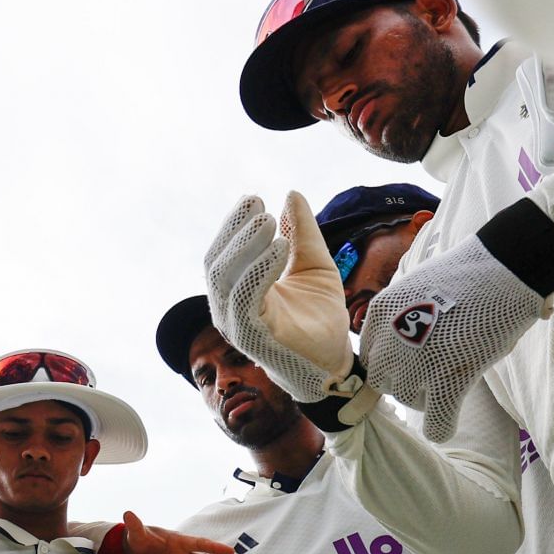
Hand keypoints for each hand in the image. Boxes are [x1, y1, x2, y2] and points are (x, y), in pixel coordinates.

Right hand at [206, 195, 358, 402]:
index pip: (223, 253)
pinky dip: (260, 269)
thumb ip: (301, 233)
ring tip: (269, 221)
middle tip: (259, 206)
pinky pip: (245, 299)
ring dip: (245, 246)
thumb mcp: (314, 264)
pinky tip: (279, 247)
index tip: (254, 199)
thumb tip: (291, 194)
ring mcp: (236, 325)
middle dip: (234, 231)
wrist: (337, 360)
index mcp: (237, 290)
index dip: (233, 225)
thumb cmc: (320, 316)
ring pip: (225, 280)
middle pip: (216, 264)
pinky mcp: (251, 338)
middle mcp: (229, 308)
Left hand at [358, 210, 553, 442]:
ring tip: (450, 382)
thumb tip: (398, 347)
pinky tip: (448, 422)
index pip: (368, 356)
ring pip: (408, 401)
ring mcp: (419, 359)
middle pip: (383, 381)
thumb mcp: (415, 288)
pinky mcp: (450, 376)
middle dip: (405, 382)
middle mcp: (391, 338)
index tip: (410, 362)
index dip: (390, 363)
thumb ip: (400, 317)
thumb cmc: (468, 276)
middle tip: (433, 372)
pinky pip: (437, 421)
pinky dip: (441, 426)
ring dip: (427, 398)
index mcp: (381, 313)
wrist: (504, 266)